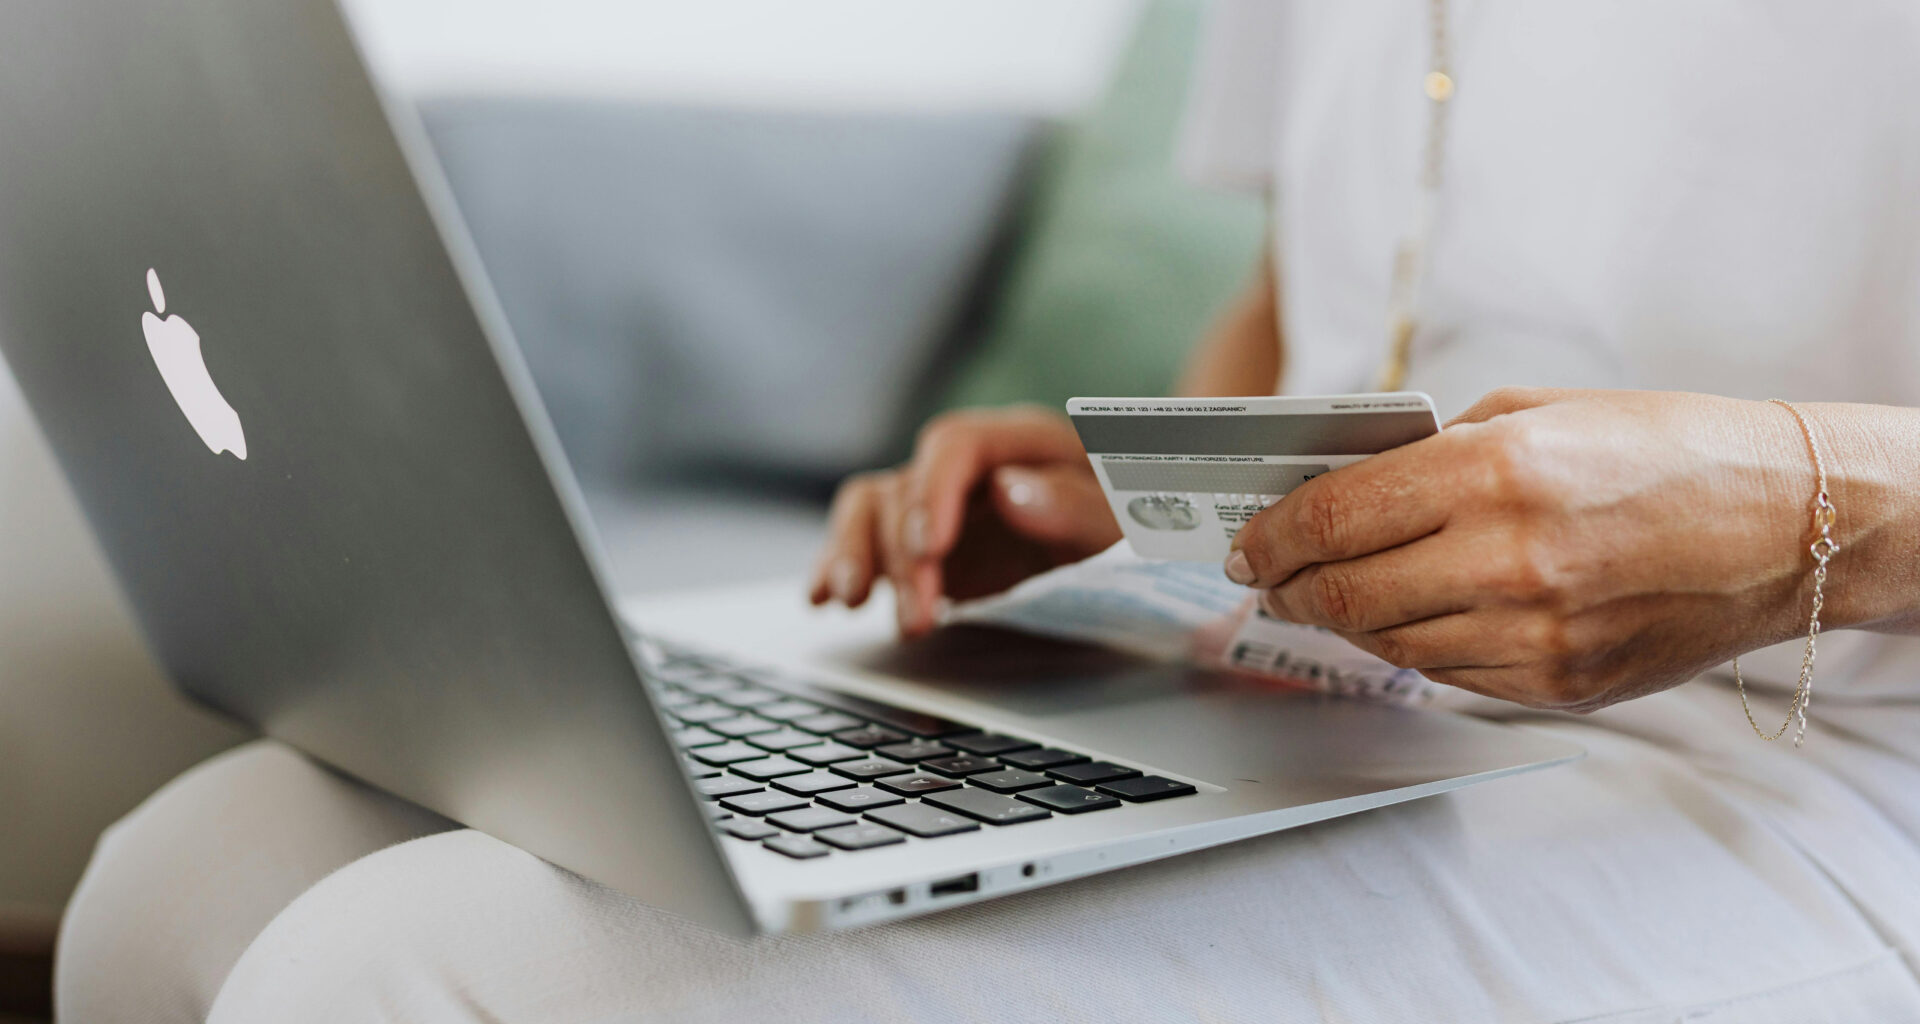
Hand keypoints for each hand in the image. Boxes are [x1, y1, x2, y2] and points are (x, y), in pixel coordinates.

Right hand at [809, 405, 1120, 636]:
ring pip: (870, 509)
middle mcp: (968, 465)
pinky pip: (865, 542)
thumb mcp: (1127, 517)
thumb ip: (1077, 504)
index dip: (932, 491)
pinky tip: (822, 598)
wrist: (1138, 536)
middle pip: (905, 487)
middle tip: (919, 617)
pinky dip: (838, 566)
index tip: (929, 547)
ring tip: (850, 603)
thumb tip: (1010, 492)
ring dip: (855, 556)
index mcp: (1020, 440)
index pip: (955, 445)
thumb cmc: (1137, 517)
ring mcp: (938, 503)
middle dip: (901, 555)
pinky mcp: (921, 544)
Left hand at [1225, 388, 1818, 710]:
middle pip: (1343, 592)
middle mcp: (1509, 560)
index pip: (1334, 517)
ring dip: (1342, 620)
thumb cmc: (1666, 450)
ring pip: (1387, 642)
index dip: (1270, 536)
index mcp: (1496, 472)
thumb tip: (1340, 486)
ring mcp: (1535, 634)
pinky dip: (1412, 645)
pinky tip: (1407, 617)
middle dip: (1287, 587)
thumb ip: (1433, 451)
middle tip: (1266, 579)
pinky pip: (1448, 673)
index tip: (1246, 544)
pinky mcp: (1559, 684)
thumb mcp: (1537, 411)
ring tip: (1324, 596)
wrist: (1787, 522)